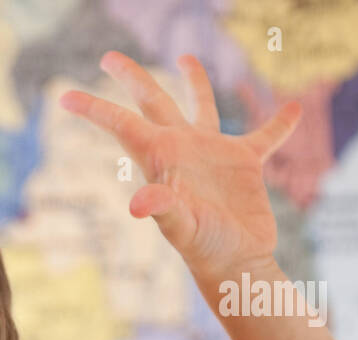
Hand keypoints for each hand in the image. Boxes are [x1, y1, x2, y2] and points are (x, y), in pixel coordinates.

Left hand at [59, 50, 301, 281]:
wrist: (236, 264)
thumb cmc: (204, 249)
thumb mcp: (181, 227)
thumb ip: (163, 209)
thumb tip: (139, 203)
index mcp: (160, 158)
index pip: (122, 124)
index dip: (94, 109)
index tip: (63, 96)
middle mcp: (182, 150)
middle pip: (152, 103)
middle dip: (132, 79)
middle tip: (107, 57)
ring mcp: (212, 154)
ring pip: (200, 108)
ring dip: (196, 83)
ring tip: (186, 58)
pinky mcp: (245, 164)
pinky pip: (266, 135)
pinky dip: (280, 123)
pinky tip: (294, 108)